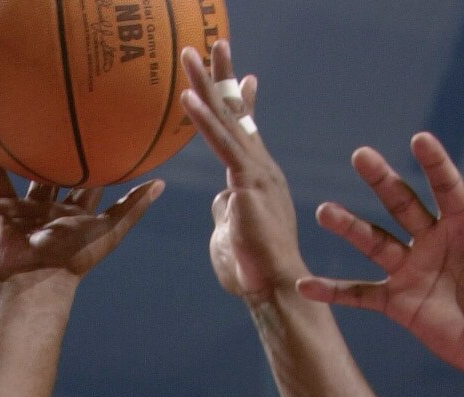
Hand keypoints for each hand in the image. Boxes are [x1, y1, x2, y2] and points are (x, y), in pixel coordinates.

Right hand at [0, 135, 162, 284]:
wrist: (34, 282)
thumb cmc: (72, 260)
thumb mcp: (109, 230)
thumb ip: (133, 207)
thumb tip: (161, 183)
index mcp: (62, 213)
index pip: (72, 179)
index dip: (78, 156)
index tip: (81, 125)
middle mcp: (33, 211)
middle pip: (33, 172)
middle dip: (34, 148)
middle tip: (34, 111)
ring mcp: (3, 214)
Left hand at [180, 46, 304, 306]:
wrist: (275, 288)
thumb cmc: (254, 270)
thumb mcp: (232, 234)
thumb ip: (225, 211)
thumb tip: (219, 199)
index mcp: (258, 178)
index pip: (247, 132)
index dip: (241, 101)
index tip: (242, 75)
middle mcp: (261, 168)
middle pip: (237, 113)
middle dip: (223, 75)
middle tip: (213, 41)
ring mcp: (256, 173)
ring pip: (226, 120)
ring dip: (206, 85)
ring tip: (188, 54)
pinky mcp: (247, 185)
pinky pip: (221, 146)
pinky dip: (204, 121)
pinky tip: (189, 99)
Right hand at [297, 134, 463, 380]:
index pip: (446, 185)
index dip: (434, 164)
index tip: (419, 141)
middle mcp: (434, 240)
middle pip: (402, 204)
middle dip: (382, 180)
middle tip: (360, 155)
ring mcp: (413, 271)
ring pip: (375, 243)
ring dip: (350, 228)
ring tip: (324, 211)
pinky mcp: (400, 304)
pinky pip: (360, 295)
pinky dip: (333, 291)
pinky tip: (305, 285)